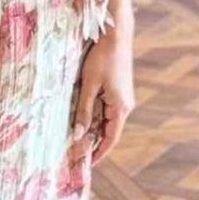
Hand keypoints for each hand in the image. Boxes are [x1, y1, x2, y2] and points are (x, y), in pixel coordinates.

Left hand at [72, 26, 134, 166]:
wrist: (116, 35)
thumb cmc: (102, 58)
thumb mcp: (89, 86)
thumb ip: (83, 111)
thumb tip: (78, 136)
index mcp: (121, 108)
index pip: (110, 139)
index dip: (99, 153)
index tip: (86, 164)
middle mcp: (124, 105)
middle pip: (107, 131)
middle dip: (92, 142)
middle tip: (74, 153)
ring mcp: (122, 97)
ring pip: (105, 119)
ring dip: (91, 128)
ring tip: (74, 138)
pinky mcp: (117, 89)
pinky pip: (105, 108)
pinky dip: (93, 116)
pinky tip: (80, 118)